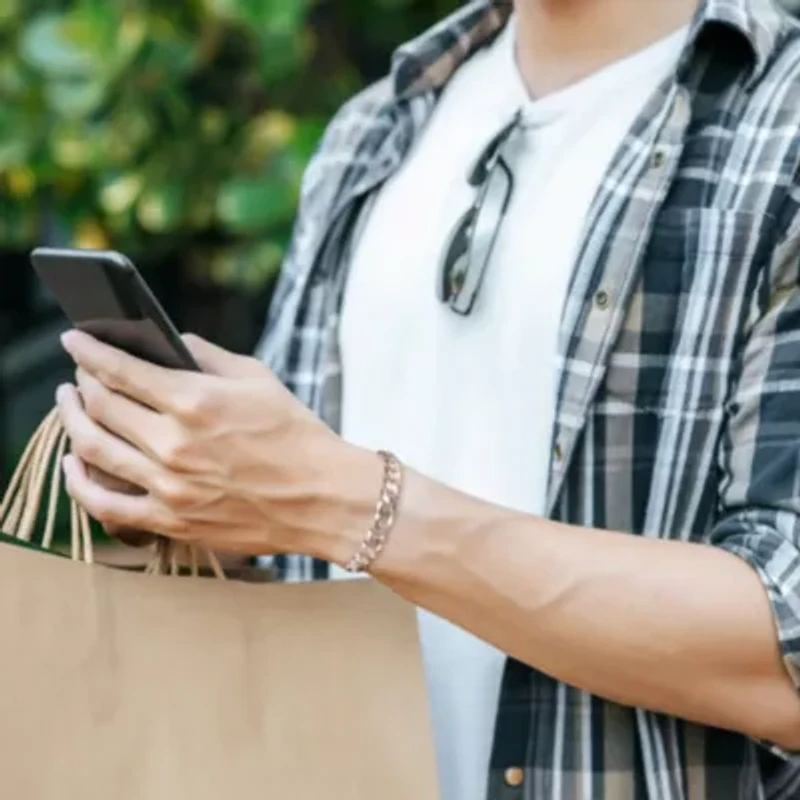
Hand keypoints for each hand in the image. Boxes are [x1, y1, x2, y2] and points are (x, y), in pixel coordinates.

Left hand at [56, 331, 376, 558]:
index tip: (74, 339)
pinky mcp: (172, 520)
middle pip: (100, 405)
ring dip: (71, 421)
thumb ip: (206, 355)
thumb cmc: (296, 433)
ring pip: (92, 448)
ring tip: (70, 407)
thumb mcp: (258, 378)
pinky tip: (73, 462)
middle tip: (78, 373)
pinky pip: (105, 504)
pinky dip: (79, 480)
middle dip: (80, 382)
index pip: (120, 369)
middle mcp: (174, 444)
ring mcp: (169, 486)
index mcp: (196, 401)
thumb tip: (167, 343)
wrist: (323, 497)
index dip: (89, 349)